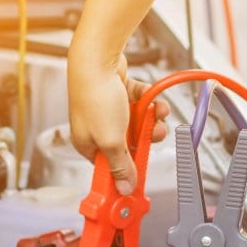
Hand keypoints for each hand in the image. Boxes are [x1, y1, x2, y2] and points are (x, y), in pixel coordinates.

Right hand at [68, 54, 169, 194]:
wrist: (97, 58)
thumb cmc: (96, 96)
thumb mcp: (111, 141)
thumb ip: (120, 166)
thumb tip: (124, 188)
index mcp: (87, 144)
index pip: (109, 168)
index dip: (126, 173)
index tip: (141, 177)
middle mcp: (96, 129)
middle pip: (128, 146)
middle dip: (145, 141)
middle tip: (154, 136)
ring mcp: (108, 111)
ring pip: (137, 125)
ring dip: (151, 121)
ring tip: (158, 114)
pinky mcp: (118, 94)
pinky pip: (139, 105)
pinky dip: (149, 103)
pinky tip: (154, 101)